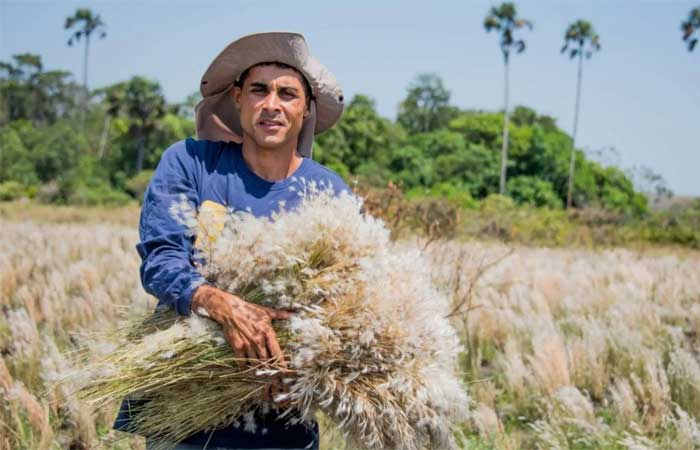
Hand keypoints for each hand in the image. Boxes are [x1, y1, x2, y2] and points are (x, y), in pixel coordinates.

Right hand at [191, 284, 292, 402]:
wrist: (229, 309)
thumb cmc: (249, 310)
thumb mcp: (267, 312)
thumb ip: (282, 315)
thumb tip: (294, 313)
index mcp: (268, 332)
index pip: (277, 352)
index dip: (282, 365)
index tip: (287, 374)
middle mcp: (259, 339)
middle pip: (267, 362)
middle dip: (272, 373)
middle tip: (276, 382)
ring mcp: (248, 344)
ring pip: (256, 364)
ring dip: (260, 373)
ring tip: (264, 381)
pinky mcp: (237, 346)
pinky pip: (243, 362)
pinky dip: (247, 368)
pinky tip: (249, 372)